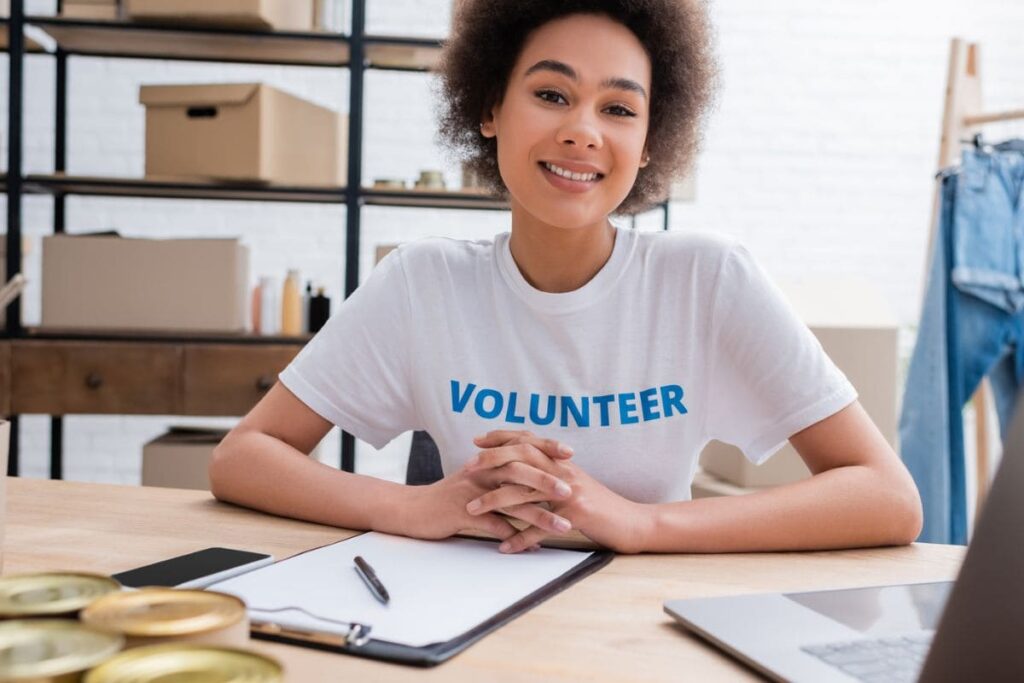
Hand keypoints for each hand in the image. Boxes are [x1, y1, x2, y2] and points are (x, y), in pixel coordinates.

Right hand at [398, 444, 572, 544]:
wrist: (413, 509)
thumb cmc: (448, 497)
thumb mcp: (475, 479)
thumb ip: (500, 475)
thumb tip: (530, 477)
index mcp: (487, 462)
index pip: (520, 448)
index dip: (545, 448)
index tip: (570, 453)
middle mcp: (481, 473)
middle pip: (518, 470)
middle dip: (547, 480)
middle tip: (570, 491)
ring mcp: (472, 493)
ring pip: (511, 501)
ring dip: (540, 515)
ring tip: (562, 527)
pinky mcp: (462, 513)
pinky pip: (493, 526)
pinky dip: (514, 537)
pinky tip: (531, 546)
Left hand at [466, 431, 653, 553]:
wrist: (635, 522)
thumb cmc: (603, 506)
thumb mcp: (576, 484)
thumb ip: (553, 476)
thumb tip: (527, 473)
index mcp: (562, 462)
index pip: (528, 440)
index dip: (502, 437)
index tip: (477, 439)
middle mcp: (564, 470)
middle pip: (522, 456)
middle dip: (491, 459)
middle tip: (467, 467)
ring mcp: (570, 491)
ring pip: (525, 491)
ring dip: (495, 500)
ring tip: (472, 509)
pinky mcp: (577, 513)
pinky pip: (541, 526)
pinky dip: (520, 537)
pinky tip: (504, 546)